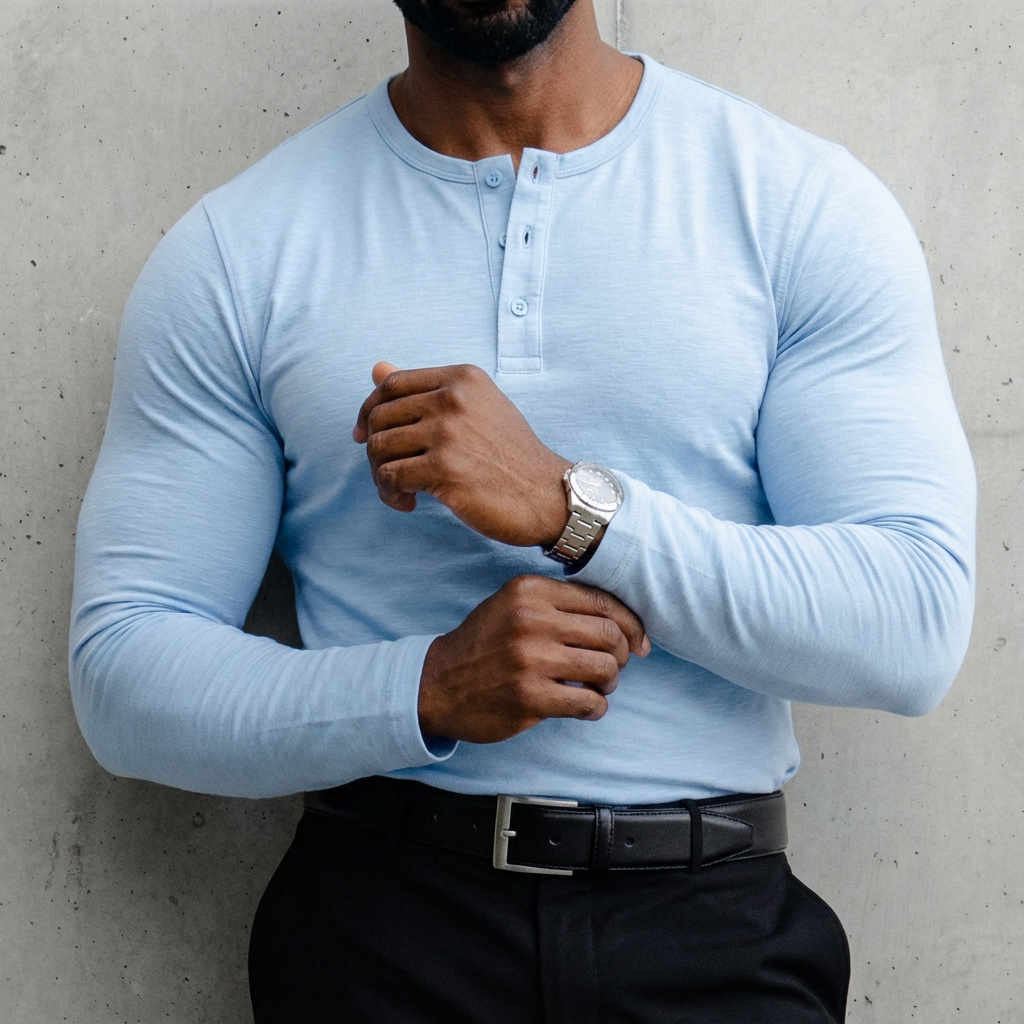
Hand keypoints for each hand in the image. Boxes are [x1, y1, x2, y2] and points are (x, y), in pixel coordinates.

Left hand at [353, 362, 571, 546]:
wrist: (547, 495)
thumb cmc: (510, 456)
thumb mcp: (476, 410)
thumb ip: (426, 390)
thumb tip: (377, 367)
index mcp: (462, 378)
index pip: (392, 384)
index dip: (370, 410)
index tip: (366, 435)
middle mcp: (454, 399)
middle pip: (381, 417)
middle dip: (375, 450)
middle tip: (390, 474)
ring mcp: (449, 433)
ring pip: (380, 448)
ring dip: (381, 476)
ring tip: (401, 491)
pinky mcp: (445, 469)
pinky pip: (390, 478)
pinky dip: (391, 494)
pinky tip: (409, 503)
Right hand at [418, 575, 649, 743]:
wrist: (436, 684)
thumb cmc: (483, 644)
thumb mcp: (513, 605)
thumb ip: (558, 605)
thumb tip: (623, 622)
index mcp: (530, 591)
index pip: (602, 601)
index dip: (631, 624)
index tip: (639, 643)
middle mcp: (532, 619)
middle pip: (610, 634)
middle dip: (621, 655)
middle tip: (612, 669)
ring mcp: (531, 659)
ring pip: (606, 668)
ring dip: (609, 683)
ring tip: (596, 688)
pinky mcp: (530, 696)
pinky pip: (589, 702)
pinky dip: (596, 707)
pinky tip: (585, 706)